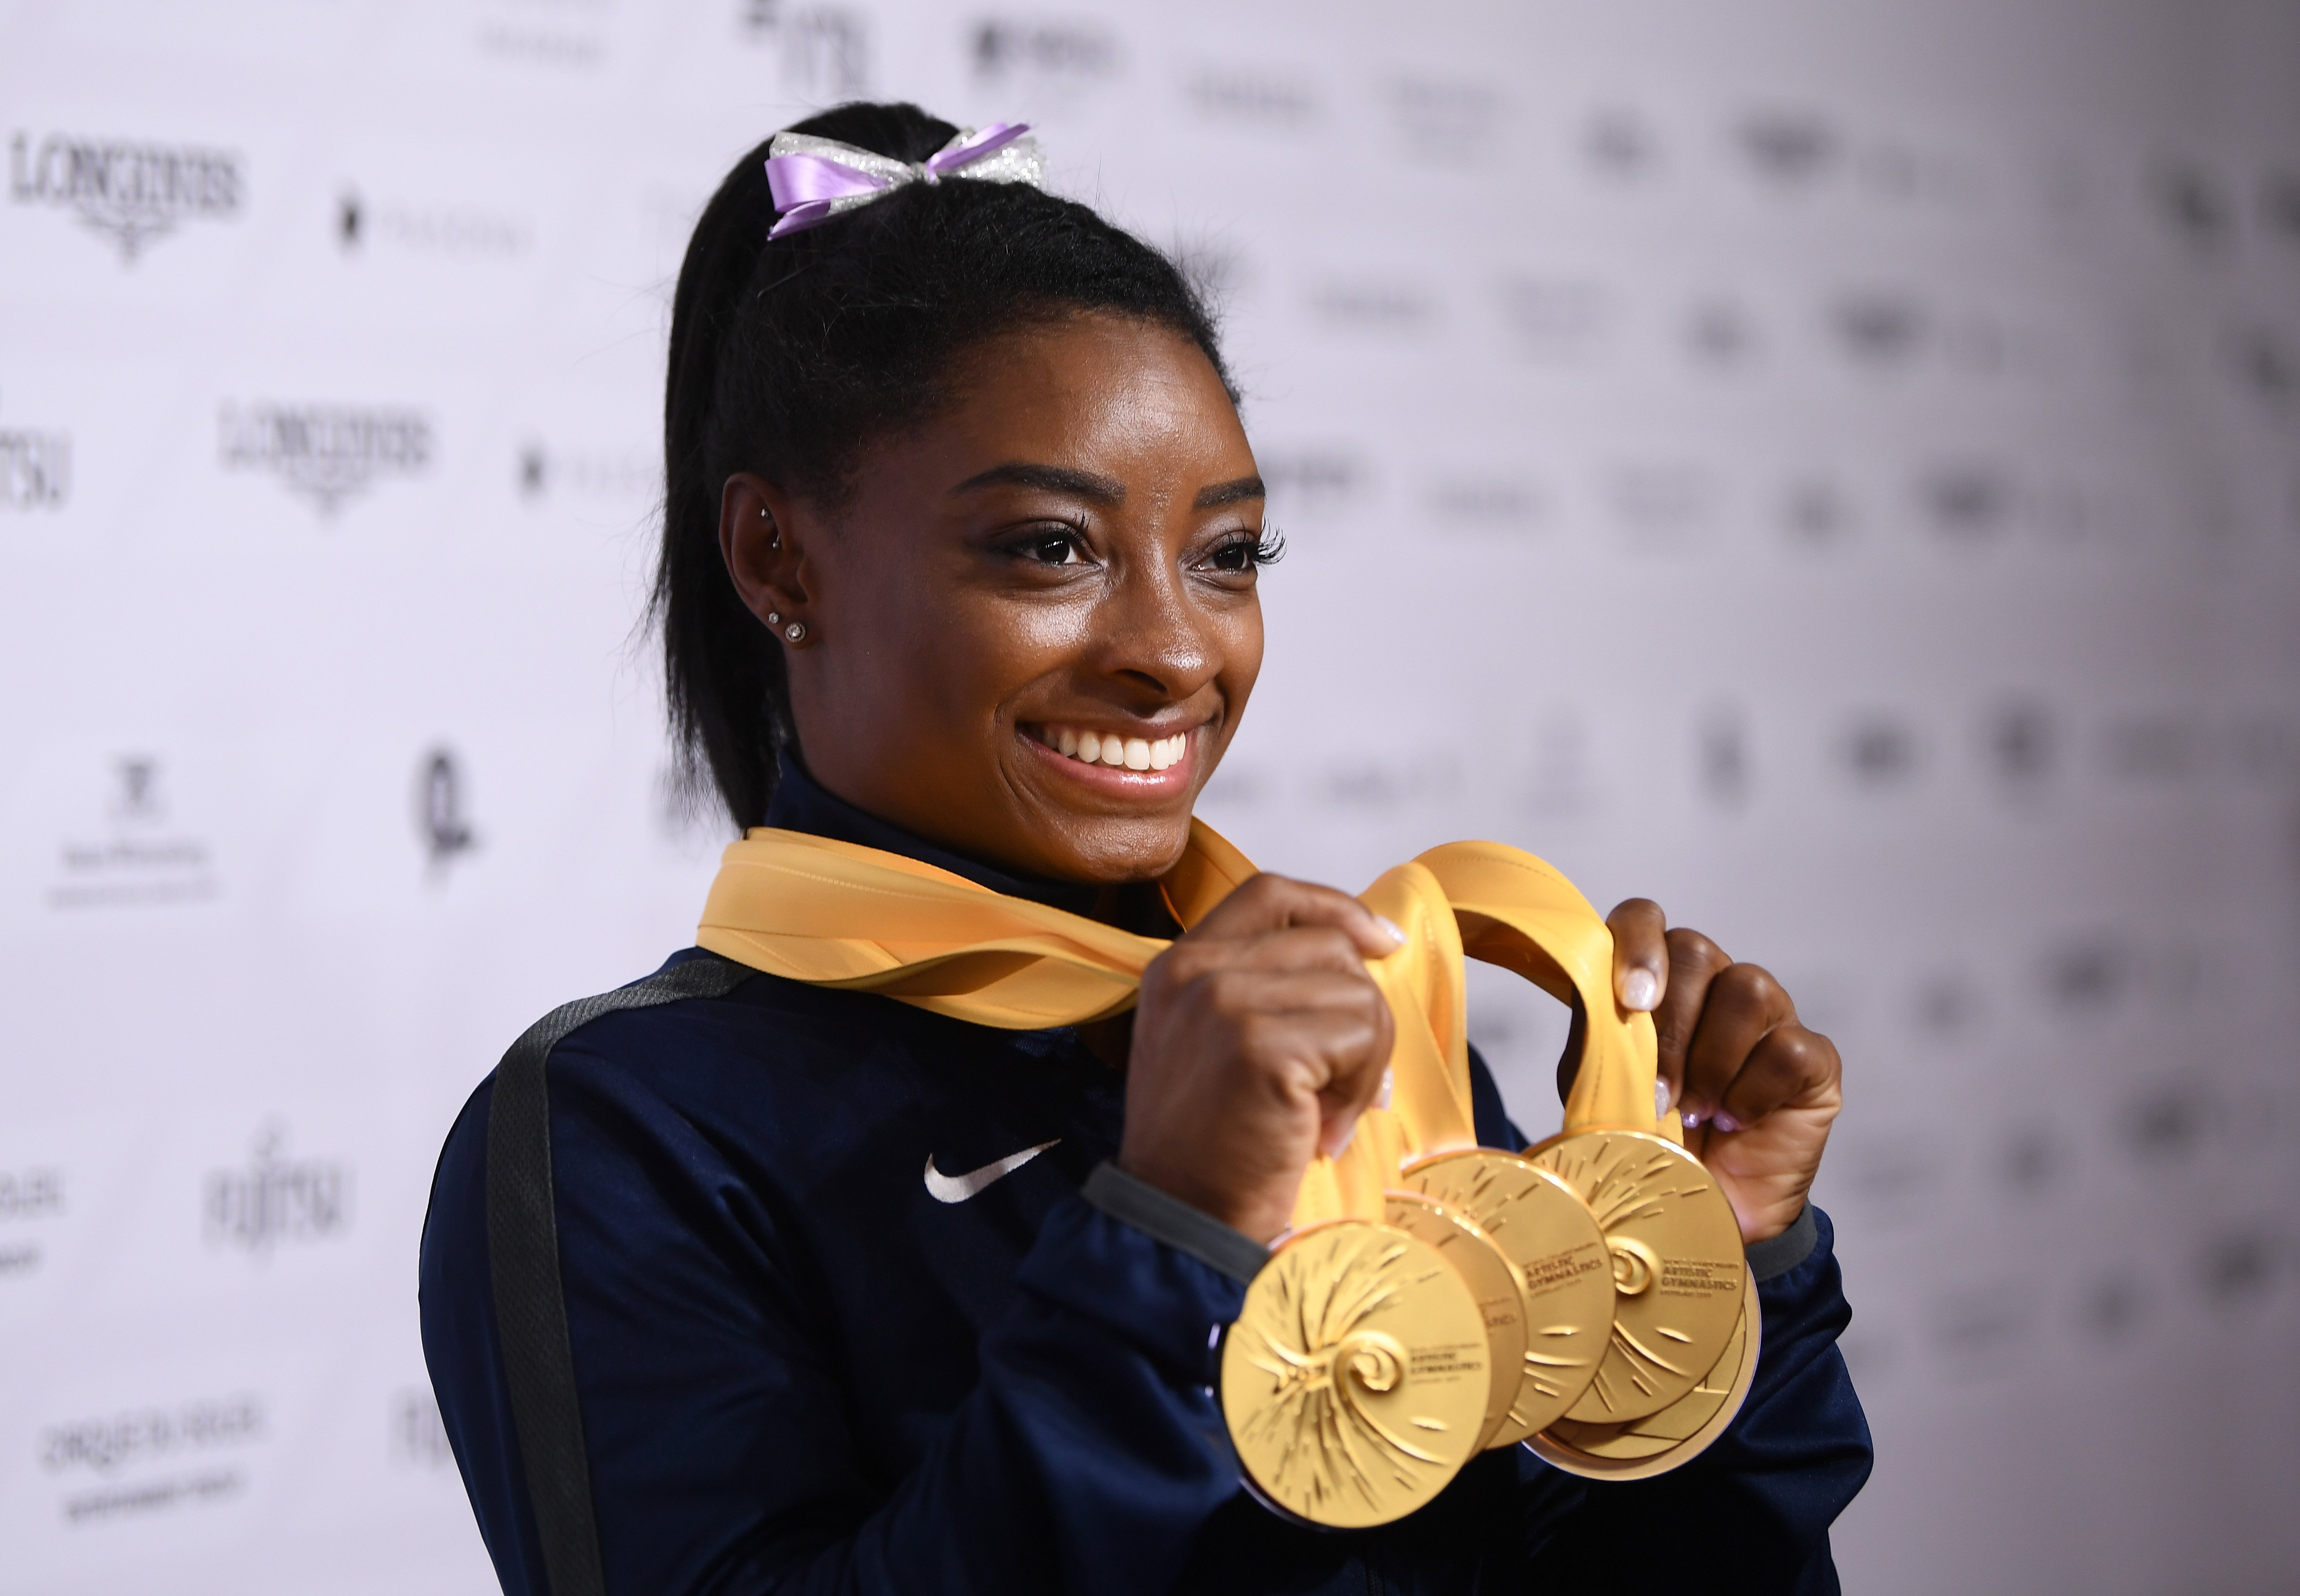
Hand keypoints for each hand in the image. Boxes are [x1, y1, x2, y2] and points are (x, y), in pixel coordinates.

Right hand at [1120, 875, 1401, 1243]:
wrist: (1180, 1220)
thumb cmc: (1209, 1145)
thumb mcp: (1214, 1045)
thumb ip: (1261, 989)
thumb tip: (1367, 953)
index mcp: (1179, 964)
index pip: (1270, 894)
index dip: (1336, 909)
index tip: (1381, 944)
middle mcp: (1195, 971)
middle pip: (1330, 946)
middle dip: (1360, 1015)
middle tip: (1340, 1087)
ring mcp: (1223, 1002)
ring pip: (1355, 992)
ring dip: (1362, 1060)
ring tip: (1323, 1115)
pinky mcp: (1259, 1045)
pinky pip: (1359, 1036)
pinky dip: (1357, 1090)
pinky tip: (1321, 1131)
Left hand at [1582, 900, 1843, 1242]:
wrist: (1707, 1212)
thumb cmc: (1651, 1142)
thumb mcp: (1605, 1093)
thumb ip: (1596, 1046)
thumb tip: (1593, 1014)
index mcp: (1657, 982)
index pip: (1646, 919)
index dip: (1637, 944)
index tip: (1631, 999)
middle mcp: (1714, 986)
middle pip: (1696, 951)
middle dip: (1671, 1027)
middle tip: (1660, 1093)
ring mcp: (1770, 1018)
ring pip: (1746, 988)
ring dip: (1712, 1060)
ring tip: (1695, 1112)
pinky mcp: (1813, 1058)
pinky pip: (1787, 1048)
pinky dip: (1752, 1091)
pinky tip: (1736, 1120)